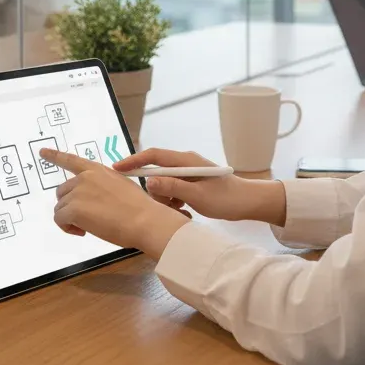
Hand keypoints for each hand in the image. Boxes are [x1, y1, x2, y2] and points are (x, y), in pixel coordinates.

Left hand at [43, 148, 189, 259]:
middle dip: (70, 205)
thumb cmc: (138, 208)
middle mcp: (85, 177)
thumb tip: (90, 200)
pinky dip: (68, 228)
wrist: (144, 220)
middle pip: (63, 192)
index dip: (55, 156)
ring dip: (70, 219)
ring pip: (61, 208)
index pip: (71, 160)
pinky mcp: (74, 209)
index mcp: (98, 170)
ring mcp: (78, 192)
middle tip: (87, 219)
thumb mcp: (120, 187)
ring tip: (89, 227)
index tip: (42, 151)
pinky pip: (60, 220)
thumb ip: (101, 186)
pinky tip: (83, 232)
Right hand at [113, 148, 286, 226]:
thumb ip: (173, 188)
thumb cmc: (226, 198)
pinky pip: (174, 189)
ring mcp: (189, 172)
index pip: (153, 155)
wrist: (248, 202)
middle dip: (151, 187)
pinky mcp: (193, 183)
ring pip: (164, 182)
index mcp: (186, 160)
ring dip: (164, 196)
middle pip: (157, 170)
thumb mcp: (198, 196)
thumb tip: (148, 182)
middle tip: (152, 203)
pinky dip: (173, 199)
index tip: (116, 169)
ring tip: (177, 208)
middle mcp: (186, 162)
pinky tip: (182, 209)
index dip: (134, 161)